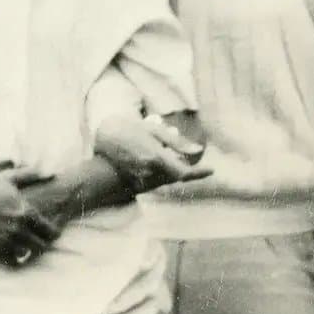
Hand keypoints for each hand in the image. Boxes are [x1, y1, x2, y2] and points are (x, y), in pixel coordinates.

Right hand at [0, 165, 60, 266]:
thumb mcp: (7, 177)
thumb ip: (31, 174)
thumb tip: (52, 172)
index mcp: (26, 212)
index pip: (52, 231)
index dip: (54, 232)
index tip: (50, 231)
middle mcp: (18, 229)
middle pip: (42, 247)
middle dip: (42, 244)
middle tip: (38, 240)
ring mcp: (4, 241)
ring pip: (26, 254)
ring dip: (27, 251)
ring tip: (25, 245)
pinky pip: (9, 261)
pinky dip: (13, 258)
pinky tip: (11, 250)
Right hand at [94, 112, 211, 194]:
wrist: (103, 139)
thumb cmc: (129, 129)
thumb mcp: (154, 130)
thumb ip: (177, 142)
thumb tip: (198, 150)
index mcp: (156, 158)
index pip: (183, 173)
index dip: (199, 174)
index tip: (211, 170)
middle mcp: (148, 172)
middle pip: (176, 177)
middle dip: (182, 168)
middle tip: (179, 154)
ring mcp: (139, 180)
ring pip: (165, 180)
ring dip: (170, 170)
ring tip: (159, 152)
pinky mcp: (133, 184)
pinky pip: (154, 182)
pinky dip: (159, 174)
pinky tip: (150, 160)